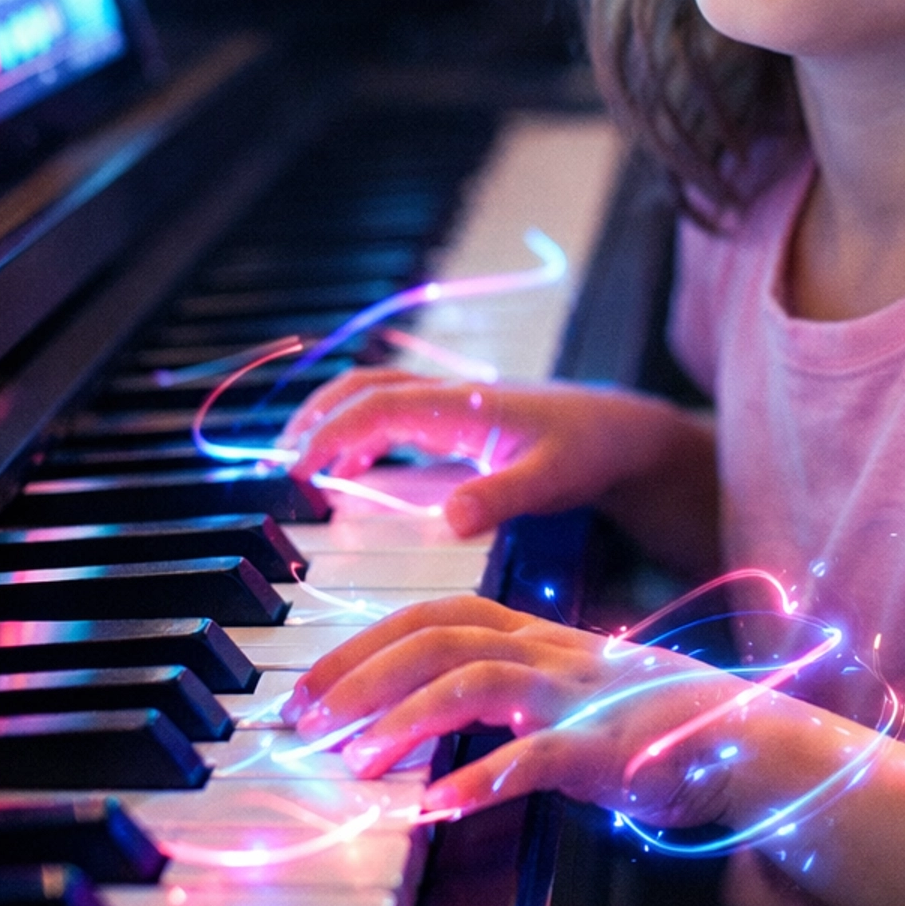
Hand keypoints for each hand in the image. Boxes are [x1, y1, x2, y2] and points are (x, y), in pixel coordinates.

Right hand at [283, 372, 716, 557]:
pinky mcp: (459, 421)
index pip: (377, 404)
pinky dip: (360, 435)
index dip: (331, 431)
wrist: (623, 432)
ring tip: (300, 466)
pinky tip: (352, 471)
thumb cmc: (590, 450)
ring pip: (375, 397)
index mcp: (463, 404)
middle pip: (363, 388)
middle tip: (282, 461)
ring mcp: (452, 406)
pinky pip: (394, 416)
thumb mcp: (551, 481)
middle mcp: (450, 397)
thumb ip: (501, 499)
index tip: (299, 468)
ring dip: (334, 421)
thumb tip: (449, 517)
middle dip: (316, 416)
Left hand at [285, 594, 790, 831]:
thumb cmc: (666, 730)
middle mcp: (557, 657)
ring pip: (474, 683)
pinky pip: (535, 759)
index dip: (368, 642)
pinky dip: (479, 780)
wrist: (758, 746)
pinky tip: (434, 807)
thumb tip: (435, 724)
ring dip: (402, 721)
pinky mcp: (609, 752)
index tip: (313, 686)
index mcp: (546, 640)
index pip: (441, 613)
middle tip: (304, 722)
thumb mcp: (580, 700)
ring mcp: (582, 701)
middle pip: (440, 637)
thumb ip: (516, 703)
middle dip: (360, 673)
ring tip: (354, 761)